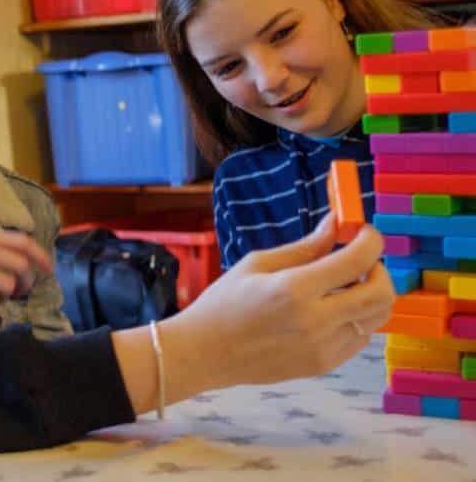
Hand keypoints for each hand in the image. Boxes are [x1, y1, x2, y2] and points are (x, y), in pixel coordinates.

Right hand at [177, 212, 392, 388]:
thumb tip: (336, 222)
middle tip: (361, 261)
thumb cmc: (224, 303)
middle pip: (381, 293)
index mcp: (294, 289)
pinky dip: (356, 318)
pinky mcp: (323, 364)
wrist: (205, 353)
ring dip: (370, 295)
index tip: (364, 232)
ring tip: (344, 286)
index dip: (370, 240)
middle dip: (380, 269)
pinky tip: (332, 310)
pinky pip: (360, 338)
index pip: (357, 260)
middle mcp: (315, 321)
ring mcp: (322, 347)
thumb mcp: (257, 264)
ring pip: (377, 317)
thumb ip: (305, 247)